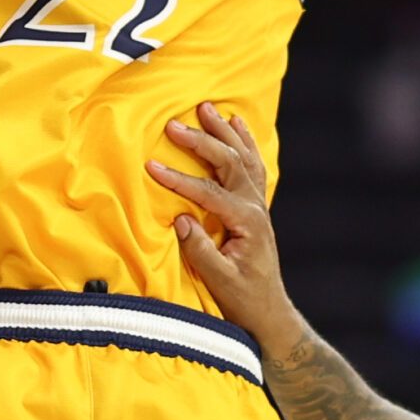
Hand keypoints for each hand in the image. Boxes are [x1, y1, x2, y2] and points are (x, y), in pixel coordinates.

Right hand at [146, 102, 302, 354]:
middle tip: (174, 124)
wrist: (269, 312)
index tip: (151, 166)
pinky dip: (244, 142)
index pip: (208, 193)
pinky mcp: (254, 206)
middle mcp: (255, 207)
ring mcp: (257, 205)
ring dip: (224, 131)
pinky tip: (237, 124)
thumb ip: (200, 250)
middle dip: (201, 140)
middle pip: (229, 163)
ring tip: (206, 108)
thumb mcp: (219, 281)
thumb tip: (180, 218)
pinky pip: (252, 165)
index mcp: (247, 222)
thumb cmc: (243, 300)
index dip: (178, 179)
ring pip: (243, 157)